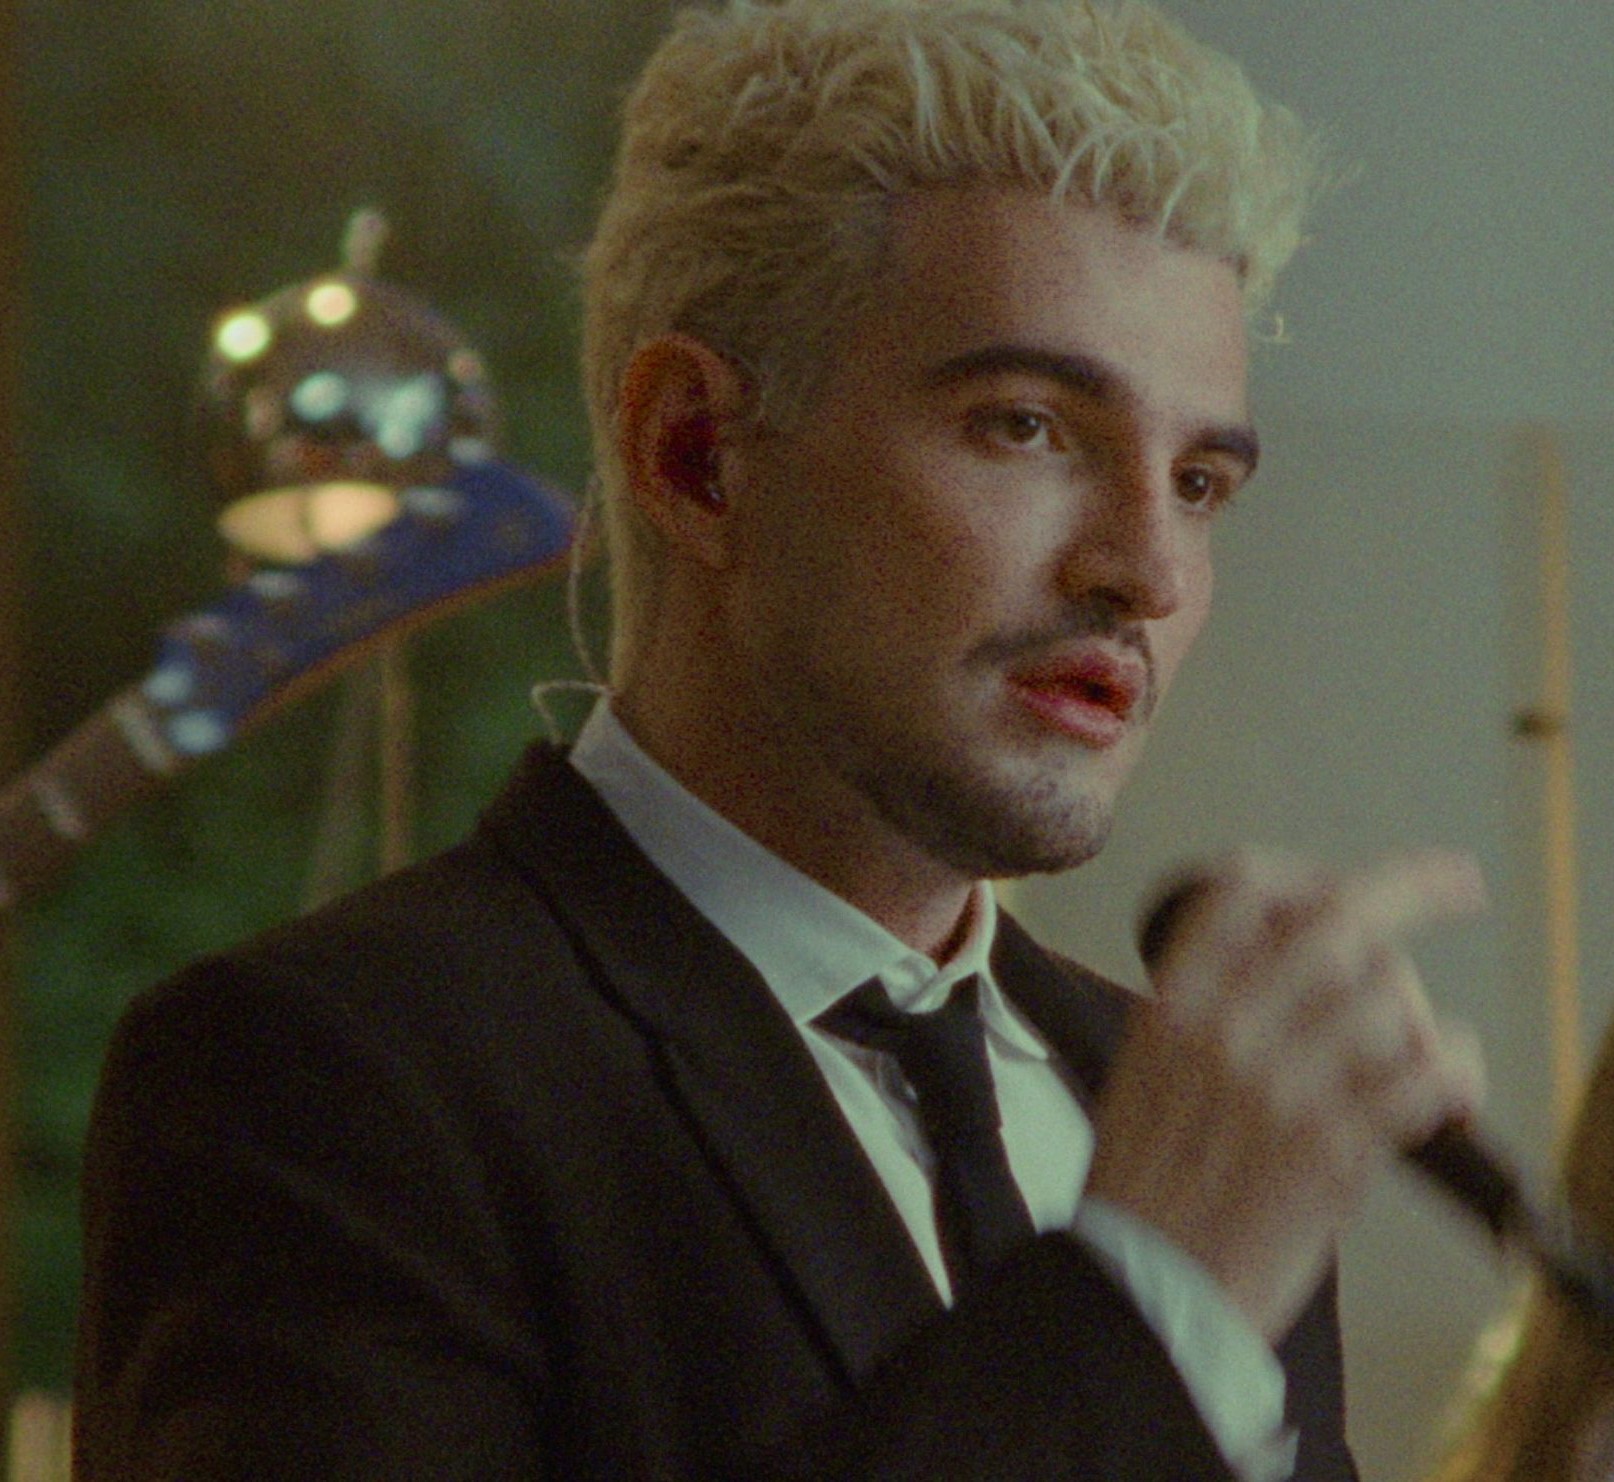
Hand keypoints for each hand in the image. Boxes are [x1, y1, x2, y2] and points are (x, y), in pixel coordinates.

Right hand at [1084, 846, 1486, 1340]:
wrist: (1142, 1285)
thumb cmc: (1145, 1185)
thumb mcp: (1144, 1066)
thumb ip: (1205, 1006)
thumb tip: (1292, 959)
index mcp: (1171, 1006)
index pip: (1240, 891)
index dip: (1305, 874)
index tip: (1346, 882)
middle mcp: (1224, 1033)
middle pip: (1338, 922)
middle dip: (1416, 889)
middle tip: (1456, 883)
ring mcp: (1279, 1089)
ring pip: (1389, 1000)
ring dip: (1427, 1018)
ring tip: (1429, 1049)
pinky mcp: (1331, 1151)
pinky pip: (1423, 1078)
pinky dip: (1454, 1071)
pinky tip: (1450, 1086)